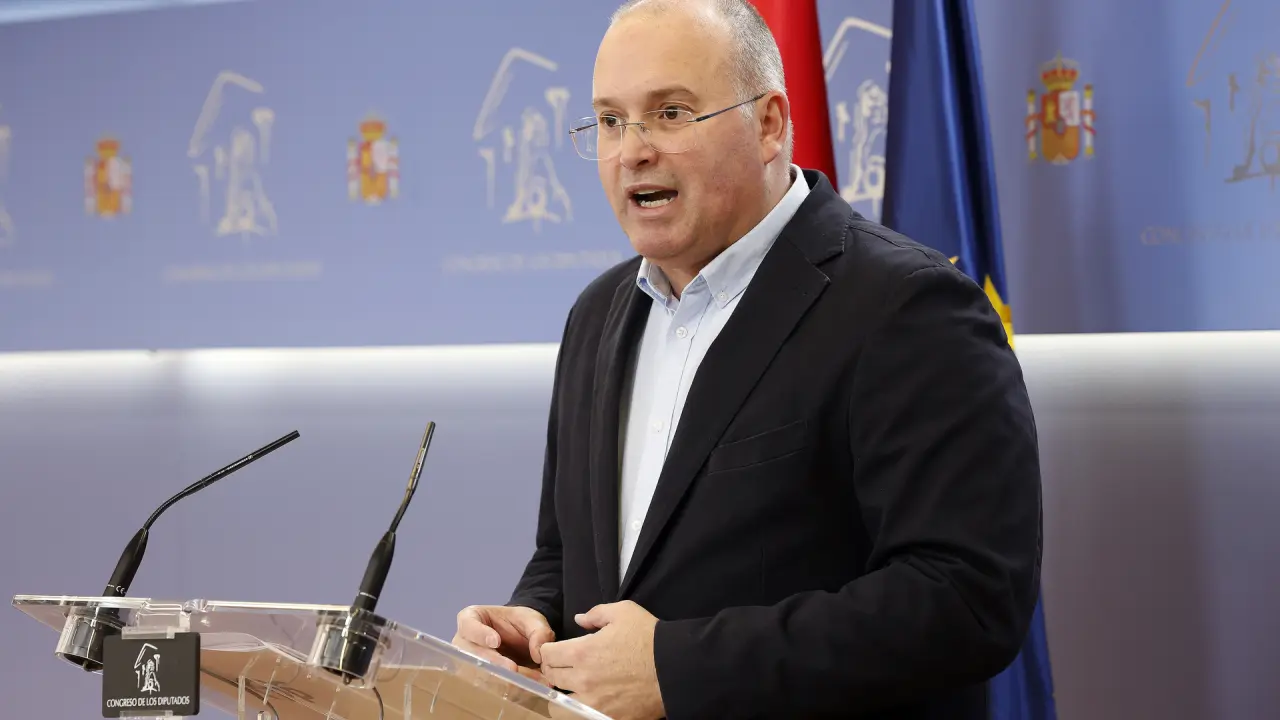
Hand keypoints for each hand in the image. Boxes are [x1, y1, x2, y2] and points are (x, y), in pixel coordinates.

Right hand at [451, 604, 554, 684]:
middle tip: (513, 668)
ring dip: (505, 680)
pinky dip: (510, 690)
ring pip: (481, 675)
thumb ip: (539, 632)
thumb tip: (538, 654)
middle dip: (494, 663)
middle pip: (472, 655)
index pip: (468, 625)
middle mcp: (464, 644)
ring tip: (530, 681)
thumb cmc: (519, 623)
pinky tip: (527, 689)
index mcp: (470, 619)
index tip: (495, 641)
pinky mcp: (481, 682)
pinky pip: (491, 688)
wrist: (521, 640)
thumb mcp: (533, 620)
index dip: (479, 634)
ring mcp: (469, 665)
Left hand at [539, 600, 663, 719]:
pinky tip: (593, 699)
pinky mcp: (607, 717)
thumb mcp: (623, 612)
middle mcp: (583, 680)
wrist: (675, 668)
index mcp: (582, 652)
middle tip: (565, 666)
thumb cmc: (649, 637)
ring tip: (576, 687)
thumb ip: (596, 614)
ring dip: (564, 694)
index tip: (556, 650)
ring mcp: (594, 702)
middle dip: (554, 670)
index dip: (549, 651)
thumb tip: (579, 619)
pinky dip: (582, 709)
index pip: (546, 655)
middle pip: (551, 678)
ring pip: (561, 704)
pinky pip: (582, 716)